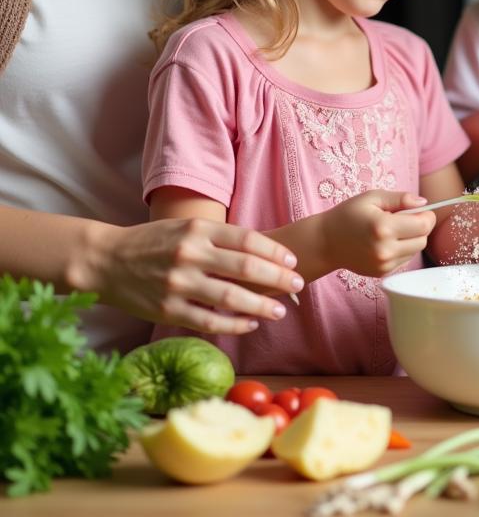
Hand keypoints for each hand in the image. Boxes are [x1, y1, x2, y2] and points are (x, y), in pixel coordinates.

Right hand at [89, 219, 303, 335]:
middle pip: (247, 268)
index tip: (293, 261)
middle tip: (298, 285)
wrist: (106, 260)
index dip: (276, 252)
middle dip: (278, 278)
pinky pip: (209, 321)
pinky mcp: (167, 310)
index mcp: (199, 230)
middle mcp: (191, 254)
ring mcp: (179, 284)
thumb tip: (262, 250)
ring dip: (262, 305)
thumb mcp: (186, 228)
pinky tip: (250, 324)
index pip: (248, 240)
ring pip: (232, 298)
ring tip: (280, 310)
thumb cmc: (154, 242)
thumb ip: (220, 238)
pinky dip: (234, 325)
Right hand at [327, 190, 435, 276]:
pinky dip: (401, 249)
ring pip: (415, 251)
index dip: (426, 215)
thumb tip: (423, 203)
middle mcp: (385, 249)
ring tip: (392, 230)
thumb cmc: (348, 215)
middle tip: (403, 218)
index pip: (424, 225)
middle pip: (423, 240)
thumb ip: (400, 198)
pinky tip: (385, 242)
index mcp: (384, 227)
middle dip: (419, 227)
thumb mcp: (372, 197)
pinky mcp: (382, 273)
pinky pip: (404, 259)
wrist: (325, 242)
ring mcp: (384, 264)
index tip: (419, 210)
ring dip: (411, 239)